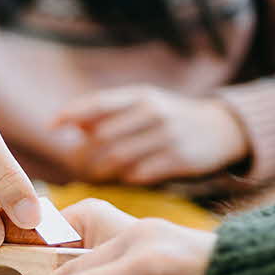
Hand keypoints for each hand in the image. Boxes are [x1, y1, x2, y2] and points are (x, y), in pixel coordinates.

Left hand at [54, 86, 249, 184]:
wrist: (221, 129)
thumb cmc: (168, 119)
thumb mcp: (142, 106)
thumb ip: (106, 114)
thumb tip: (68, 123)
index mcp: (140, 96)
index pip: (99, 103)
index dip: (72, 113)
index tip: (52, 125)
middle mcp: (153, 112)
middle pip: (102, 137)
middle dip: (85, 154)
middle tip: (78, 165)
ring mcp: (168, 136)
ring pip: (117, 159)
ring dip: (100, 171)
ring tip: (96, 174)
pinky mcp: (179, 159)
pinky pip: (138, 174)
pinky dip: (125, 178)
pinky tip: (125, 177)